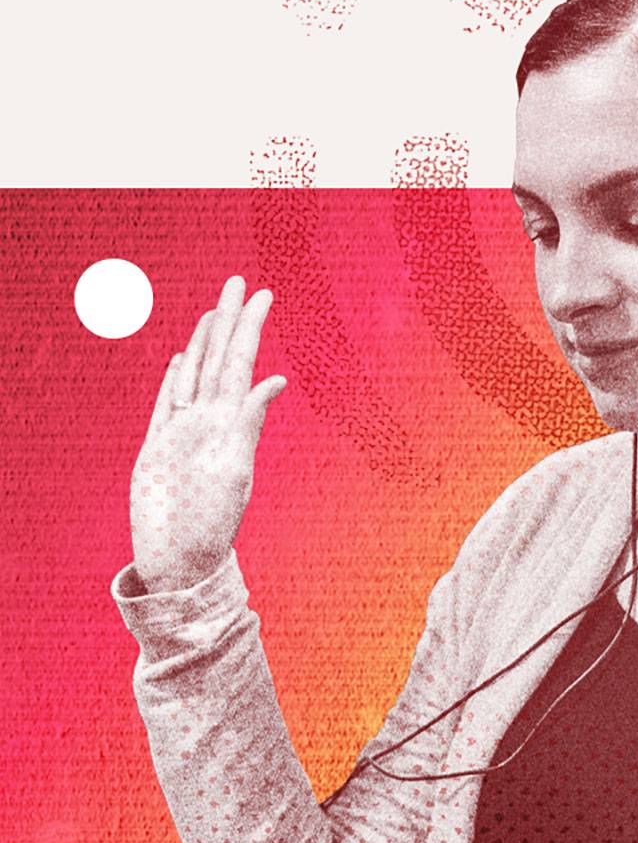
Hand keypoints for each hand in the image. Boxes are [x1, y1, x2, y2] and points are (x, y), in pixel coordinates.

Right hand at [130, 275, 286, 592]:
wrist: (178, 561)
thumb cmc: (211, 525)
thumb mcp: (236, 469)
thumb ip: (249, 423)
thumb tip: (275, 381)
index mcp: (228, 423)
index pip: (240, 362)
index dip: (249, 328)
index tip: (264, 294)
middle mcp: (206, 422)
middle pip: (216, 359)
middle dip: (227, 321)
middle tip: (238, 282)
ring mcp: (180, 433)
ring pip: (192, 375)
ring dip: (203, 343)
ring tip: (215, 312)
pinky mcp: (156, 449)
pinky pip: (166, 405)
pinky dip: (174, 381)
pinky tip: (183, 360)